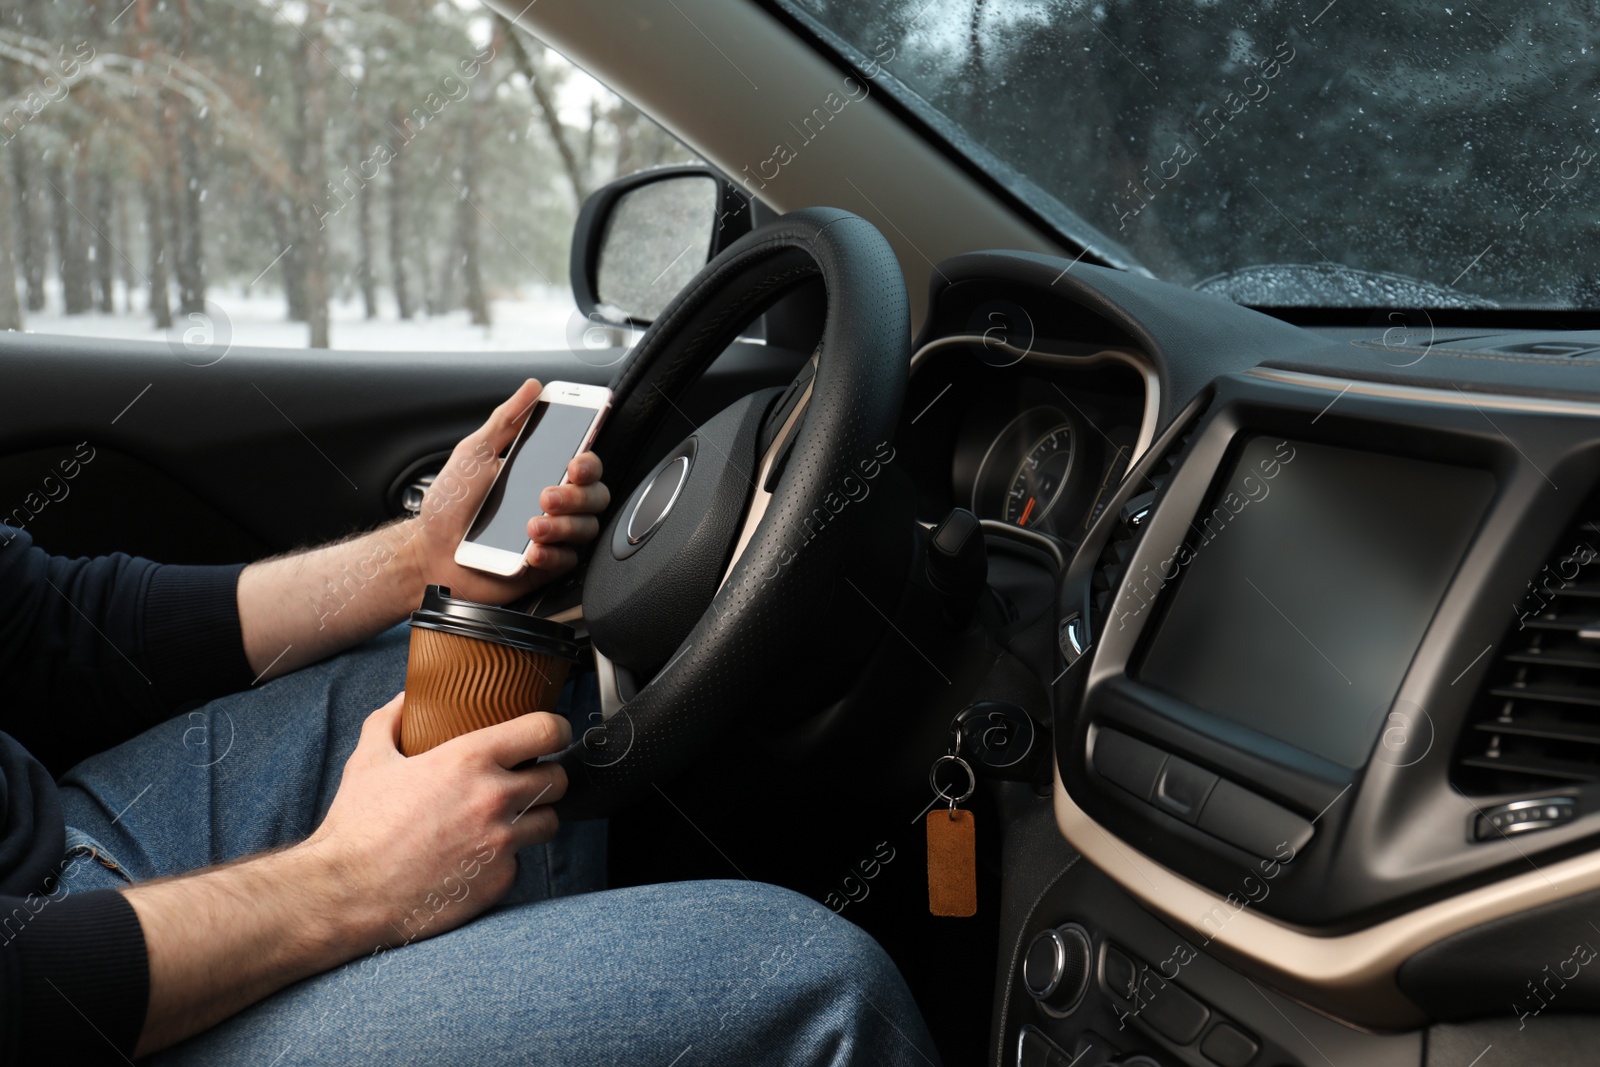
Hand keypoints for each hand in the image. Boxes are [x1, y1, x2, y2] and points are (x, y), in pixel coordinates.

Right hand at [303, 693, 570, 947]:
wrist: (346, 893)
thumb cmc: (357, 826)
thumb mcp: (369, 760)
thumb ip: (391, 721)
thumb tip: (406, 699)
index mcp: (470, 760)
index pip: (546, 730)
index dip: (555, 729)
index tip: (552, 733)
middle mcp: (495, 799)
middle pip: (558, 778)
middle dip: (546, 776)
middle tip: (526, 779)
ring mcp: (501, 843)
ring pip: (549, 822)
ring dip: (534, 818)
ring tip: (507, 819)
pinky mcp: (499, 881)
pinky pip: (520, 862)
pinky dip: (505, 859)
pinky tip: (478, 856)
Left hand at [405, 379, 610, 604]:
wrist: (428, 551)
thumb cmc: (450, 505)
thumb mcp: (474, 453)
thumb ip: (506, 420)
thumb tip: (532, 388)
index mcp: (543, 474)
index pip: (586, 466)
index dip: (590, 463)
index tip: (575, 462)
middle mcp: (555, 505)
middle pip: (596, 497)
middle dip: (576, 496)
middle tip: (545, 496)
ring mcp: (553, 536)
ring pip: (586, 528)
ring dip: (562, 525)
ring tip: (531, 526)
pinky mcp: (546, 567)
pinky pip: (567, 560)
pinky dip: (551, 554)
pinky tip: (531, 551)